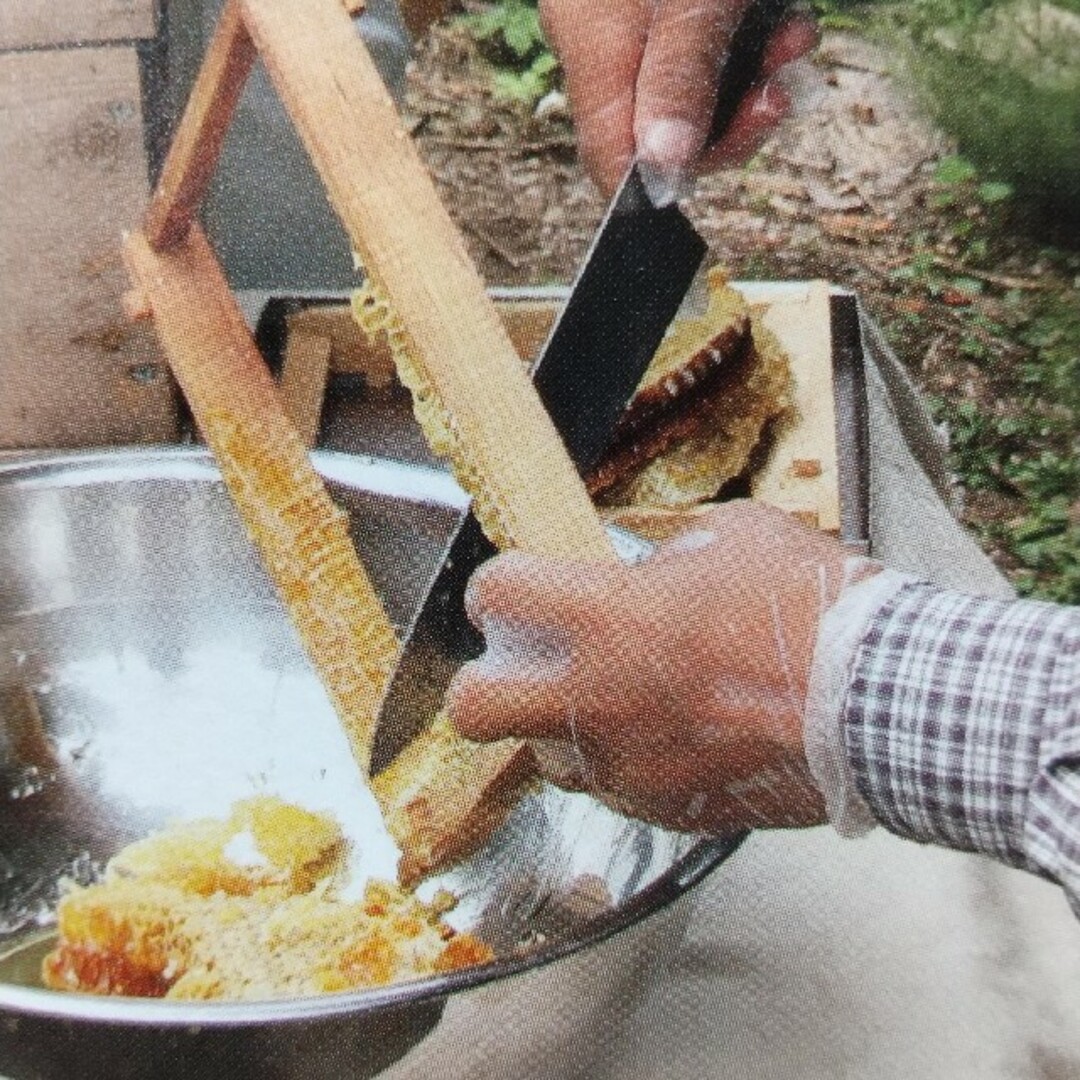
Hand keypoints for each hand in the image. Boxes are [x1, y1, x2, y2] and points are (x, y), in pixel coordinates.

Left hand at [448, 502, 848, 833]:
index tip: (514, 591)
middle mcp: (597, 698)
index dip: (498, 588)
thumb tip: (645, 567)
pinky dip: (626, 762)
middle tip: (517, 666)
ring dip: (563, 727)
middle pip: (474, 706)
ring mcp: (627, 764)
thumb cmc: (812, 610)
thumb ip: (667, 553)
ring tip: (613, 701)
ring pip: (546, 758)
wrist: (880, 700)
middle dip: (481, 684)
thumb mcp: (732, 539)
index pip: (496, 594)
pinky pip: (615, 788)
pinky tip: (672, 735)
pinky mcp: (663, 810)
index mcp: (607, 616)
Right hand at [539, 0, 818, 198]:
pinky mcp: (668, 6)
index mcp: (596, 50)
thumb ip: (679, 80)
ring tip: (793, 46)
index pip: (612, 158)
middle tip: (780, 93)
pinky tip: (784, 27)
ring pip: (689, 93)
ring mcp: (635, 22)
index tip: (730, 151)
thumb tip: (664, 169)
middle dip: (731, 122)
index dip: (664, 179)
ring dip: (751, 83)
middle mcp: (606, 44)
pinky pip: (704, 50)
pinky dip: (749, 47)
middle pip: (658, 131)